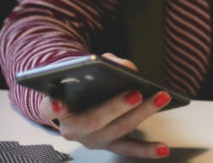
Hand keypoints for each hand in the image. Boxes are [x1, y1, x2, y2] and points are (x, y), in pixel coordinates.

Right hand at [39, 53, 170, 158]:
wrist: (73, 102)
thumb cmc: (78, 81)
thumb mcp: (84, 67)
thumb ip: (102, 63)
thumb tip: (127, 68)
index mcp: (57, 108)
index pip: (50, 107)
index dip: (53, 105)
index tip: (56, 101)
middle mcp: (72, 129)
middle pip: (94, 119)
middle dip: (116, 106)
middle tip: (135, 93)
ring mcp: (91, 140)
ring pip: (116, 131)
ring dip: (141, 115)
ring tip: (160, 99)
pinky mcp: (109, 145)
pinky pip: (128, 148)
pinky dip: (146, 150)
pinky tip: (163, 148)